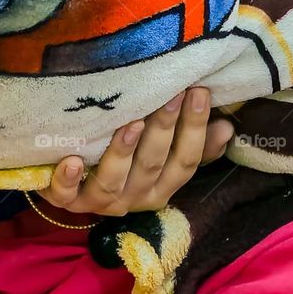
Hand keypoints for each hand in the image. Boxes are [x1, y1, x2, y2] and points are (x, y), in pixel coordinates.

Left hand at [35, 86, 233, 215]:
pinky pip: (67, 195)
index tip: (199, 91)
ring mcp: (100, 202)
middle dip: (164, 128)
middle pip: (152, 164)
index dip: (195, 129)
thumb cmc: (124, 164)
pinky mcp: (66, 201)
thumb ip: (193, 145)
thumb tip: (226, 126)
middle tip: (171, 92)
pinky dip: (68, 180)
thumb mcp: (161, 158)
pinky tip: (72, 161)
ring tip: (130, 123)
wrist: (73, 191)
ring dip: (122, 151)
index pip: (185, 161)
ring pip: (114, 180)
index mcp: (161, 188)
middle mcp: (134, 198)